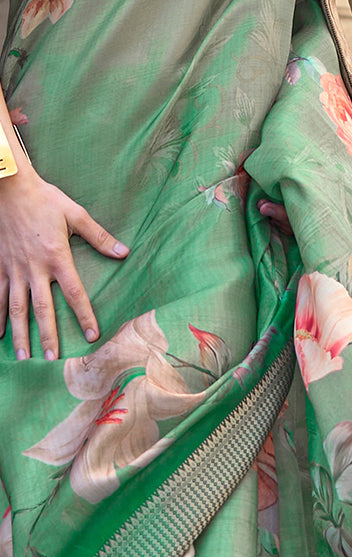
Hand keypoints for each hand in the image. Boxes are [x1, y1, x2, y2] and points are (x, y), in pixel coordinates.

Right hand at [0, 167, 128, 359]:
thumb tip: (124, 252)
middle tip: (52, 359)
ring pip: (16, 307)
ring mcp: (14, 268)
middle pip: (42, 308)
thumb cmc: (43, 198)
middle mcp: (34, 267)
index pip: (74, 293)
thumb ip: (99, 236)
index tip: (92, 336)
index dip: (84, 316)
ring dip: (20, 334)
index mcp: (57, 257)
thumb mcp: (74, 213)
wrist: (7, 185)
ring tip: (24, 357)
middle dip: (47, 335)